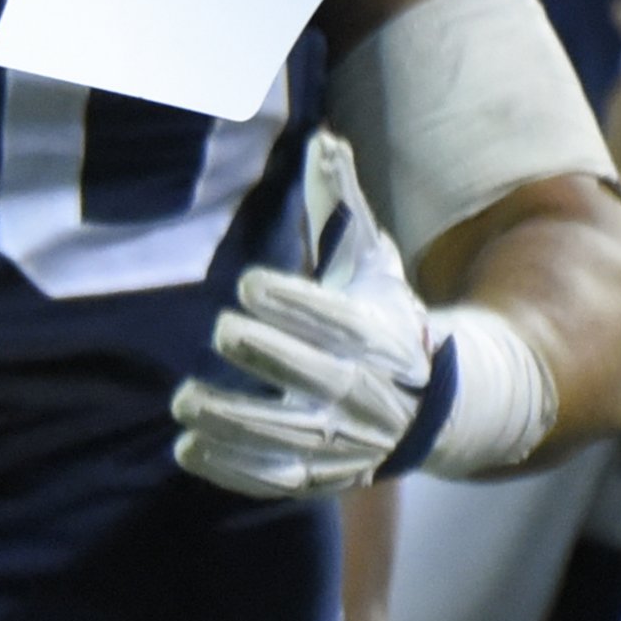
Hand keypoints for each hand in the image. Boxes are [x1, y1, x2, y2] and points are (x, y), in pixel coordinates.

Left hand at [172, 131, 553, 494]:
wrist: (438, 404)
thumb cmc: (388, 318)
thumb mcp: (372, 264)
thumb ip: (342, 209)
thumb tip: (323, 140)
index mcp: (382, 338)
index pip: (339, 322)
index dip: (294, 304)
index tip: (246, 284)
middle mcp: (368, 394)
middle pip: (319, 378)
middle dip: (271, 355)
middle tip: (222, 331)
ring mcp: (349, 442)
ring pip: (293, 436)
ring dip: (236, 422)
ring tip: (183, 401)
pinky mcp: (328, 476)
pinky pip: (281, 479)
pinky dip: (234, 471)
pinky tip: (186, 449)